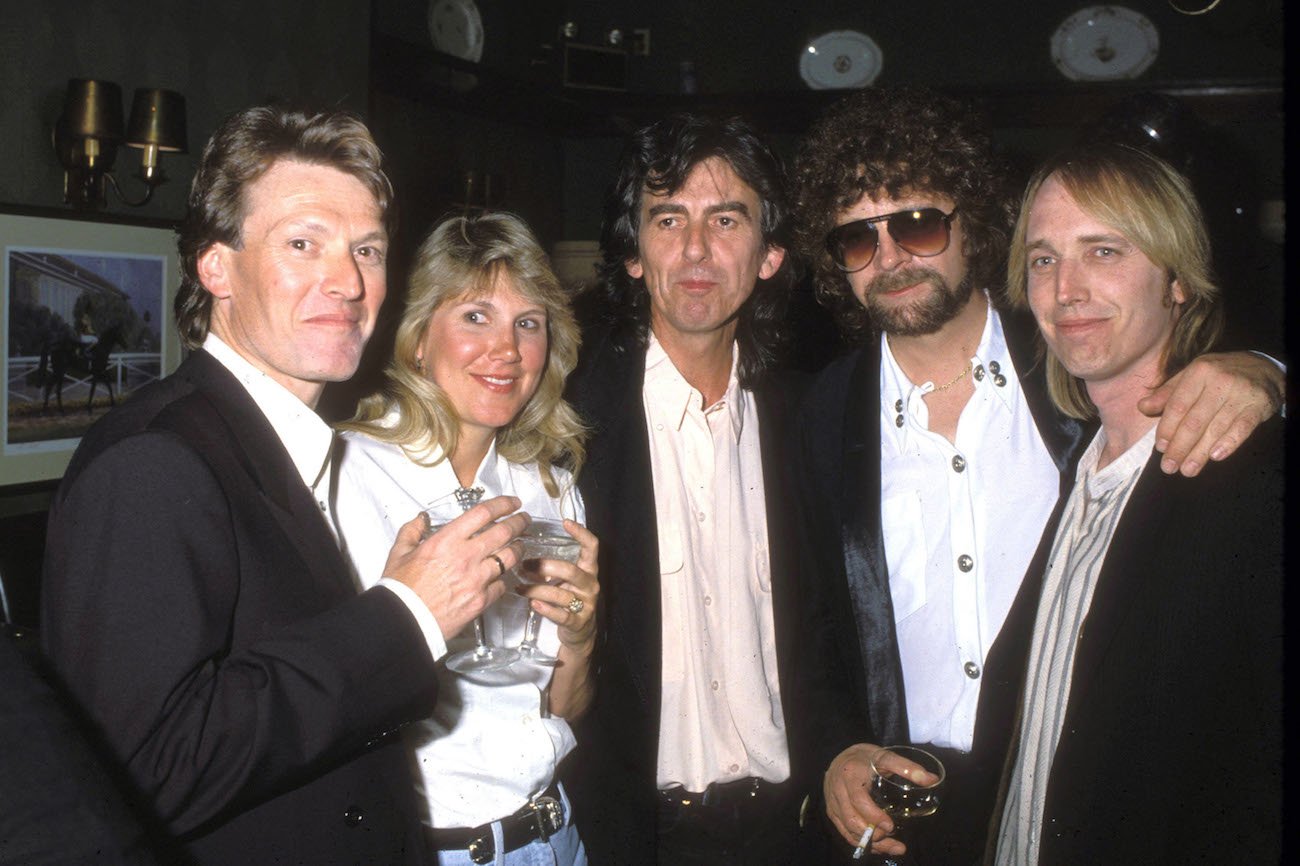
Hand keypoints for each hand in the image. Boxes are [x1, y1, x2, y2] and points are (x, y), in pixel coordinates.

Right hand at [383, 495, 527, 638]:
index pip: (483, 513)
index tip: (511, 502)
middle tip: (523, 519)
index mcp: (447, 541)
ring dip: (518, 548)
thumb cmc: (401, 590)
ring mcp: (477, 579)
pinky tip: (503, 574)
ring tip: (520, 544)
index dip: (503, 504)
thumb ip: (412, 531)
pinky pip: (502, 584)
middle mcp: (466, 557)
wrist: (405, 622)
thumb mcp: (399, 553)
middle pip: (505, 532)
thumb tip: (421, 519)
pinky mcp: (482, 600)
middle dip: (519, 522)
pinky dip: (504, 578)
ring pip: (510, 557)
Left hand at [515, 519, 598, 653]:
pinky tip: (532, 604)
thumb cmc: (568, 599)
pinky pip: (561, 614)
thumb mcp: (564, 581)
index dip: (581, 533)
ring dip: (536, 590)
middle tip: (525, 565)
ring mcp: (586, 604)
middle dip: (545, 567)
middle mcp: (590, 584)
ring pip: (560, 594)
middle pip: (570, 571)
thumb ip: (551, 568)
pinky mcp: (578, 622)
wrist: (580, 632)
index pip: (592, 547)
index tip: (565, 522)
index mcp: (589, 570)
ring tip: (519, 588)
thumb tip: (522, 555)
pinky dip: (545, 609)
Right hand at [824, 744, 905, 858]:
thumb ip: (907, 767)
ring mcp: (833, 802)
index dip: (874, 816)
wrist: (840, 755)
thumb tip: (932, 779)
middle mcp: (838, 790)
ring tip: (891, 846)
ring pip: (848, 829)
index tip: (890, 826)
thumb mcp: (885, 756)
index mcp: (851, 774)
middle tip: (894, 838)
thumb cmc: (865, 756)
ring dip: (869, 843)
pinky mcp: (832, 811)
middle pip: (852, 819)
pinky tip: (877, 846)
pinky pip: (843, 831)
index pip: (859, 800)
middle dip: (873, 834)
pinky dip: (860, 842)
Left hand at [1139, 351, 1283, 475]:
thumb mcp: (1192, 376)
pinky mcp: (1259, 405)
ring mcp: (1241, 394)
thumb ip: (1167, 393)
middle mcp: (1220, 381)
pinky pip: (1242, 428)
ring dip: (1200, 453)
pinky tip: (1215, 457)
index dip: (1167, 428)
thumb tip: (1142, 407)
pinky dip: (1228, 444)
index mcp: (1199, 372)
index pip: (1178, 405)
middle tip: (1169, 467)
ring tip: (1187, 470)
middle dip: (1180, 447)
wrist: (1264, 368)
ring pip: (1216, 428)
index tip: (1160, 447)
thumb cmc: (1219, 374)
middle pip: (1195, 421)